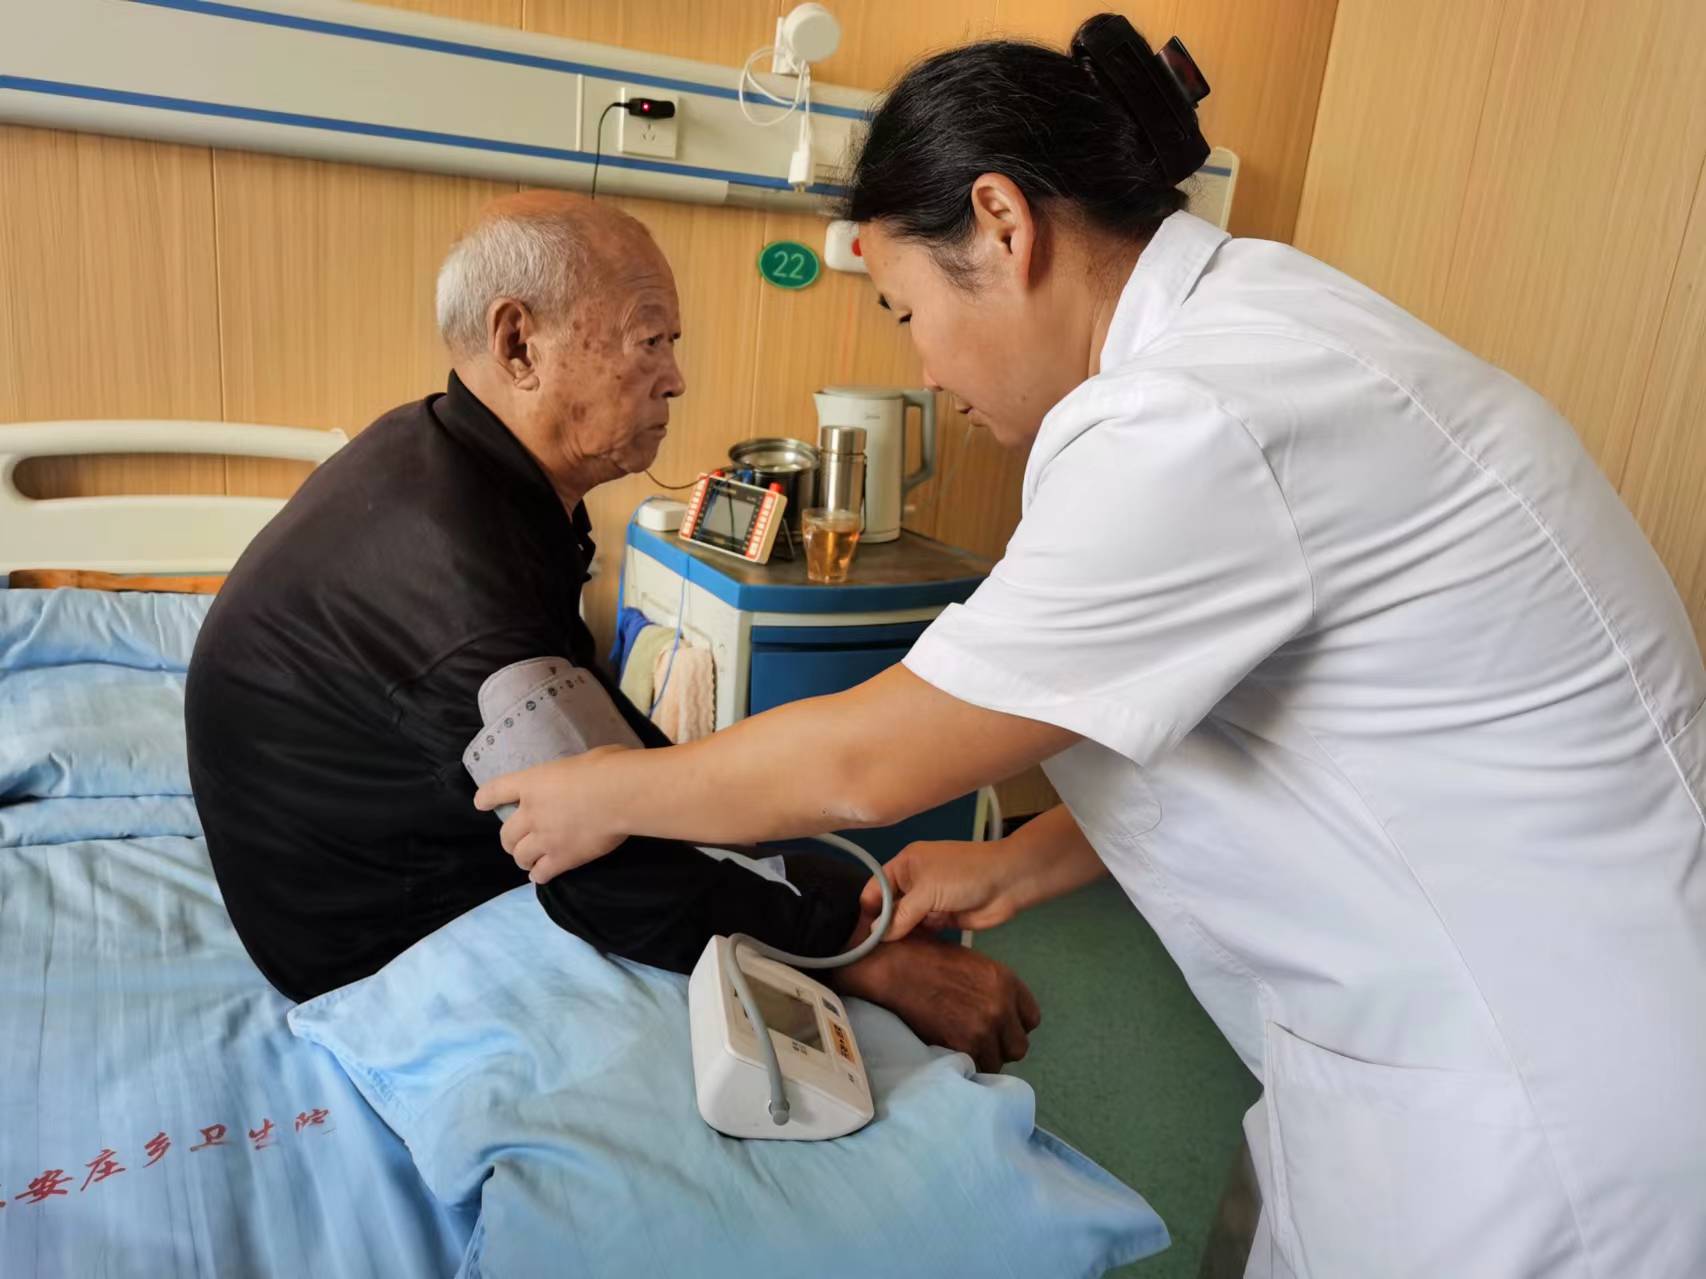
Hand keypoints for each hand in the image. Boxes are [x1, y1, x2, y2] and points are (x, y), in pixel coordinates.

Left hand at [473, 746, 631, 882]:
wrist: (621, 795)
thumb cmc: (608, 768)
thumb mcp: (582, 761)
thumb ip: (572, 774)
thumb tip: (586, 776)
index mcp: (533, 783)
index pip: (497, 791)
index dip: (486, 798)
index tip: (481, 803)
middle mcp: (531, 813)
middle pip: (506, 833)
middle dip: (509, 840)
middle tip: (517, 842)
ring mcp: (544, 838)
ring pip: (520, 856)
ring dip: (522, 859)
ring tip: (529, 861)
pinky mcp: (562, 858)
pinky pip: (541, 873)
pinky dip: (539, 875)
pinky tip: (541, 875)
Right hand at [831, 936, 1040, 1072]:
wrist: (893, 968)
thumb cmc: (925, 957)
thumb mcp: (971, 963)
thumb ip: (990, 988)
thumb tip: (993, 1006)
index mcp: (1006, 981)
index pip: (1031, 1019)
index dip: (1013, 1025)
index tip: (998, 1027)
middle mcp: (1002, 1007)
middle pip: (1018, 1046)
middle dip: (1001, 1047)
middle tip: (979, 1041)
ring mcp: (983, 1029)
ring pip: (996, 1062)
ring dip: (981, 1059)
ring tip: (960, 1048)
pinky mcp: (962, 1046)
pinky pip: (974, 1069)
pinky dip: (963, 1066)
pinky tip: (948, 1053)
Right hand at [859, 839, 1027, 941]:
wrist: (1008, 883)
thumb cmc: (964, 876)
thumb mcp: (927, 891)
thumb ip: (900, 914)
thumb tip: (875, 934)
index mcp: (905, 864)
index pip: (876, 887)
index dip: (867, 910)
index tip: (859, 937)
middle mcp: (914, 882)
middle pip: (889, 906)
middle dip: (880, 926)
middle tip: (867, 955)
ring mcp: (929, 900)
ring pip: (905, 921)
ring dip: (898, 936)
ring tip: (881, 960)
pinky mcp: (943, 918)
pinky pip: (922, 931)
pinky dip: (915, 941)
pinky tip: (904, 957)